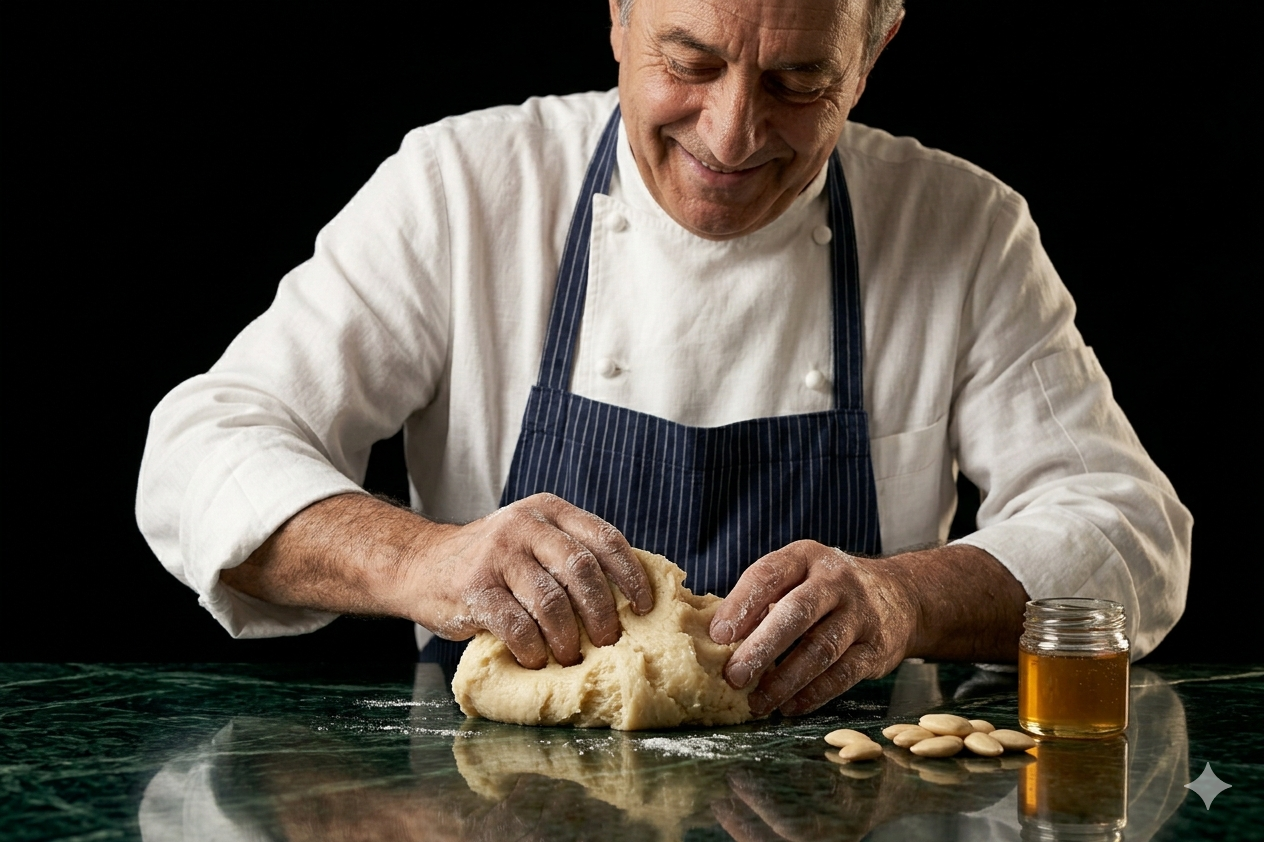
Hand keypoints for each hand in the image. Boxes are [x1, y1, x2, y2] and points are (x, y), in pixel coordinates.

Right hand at [410, 493, 652, 668]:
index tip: (645, 607)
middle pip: (582, 570)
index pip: (604, 538)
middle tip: (609, 640)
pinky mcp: (474, 587)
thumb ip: (570, 556)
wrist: (421, 565)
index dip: (631, 575)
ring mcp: (498, 554)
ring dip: (568, 636)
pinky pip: (516, 625)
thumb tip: (630, 599)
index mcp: (549, 511)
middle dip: (602, 612)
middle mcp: (525, 525)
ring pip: (551, 601)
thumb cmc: (494, 564)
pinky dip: (533, 648)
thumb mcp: (533, 542)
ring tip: (572, 655)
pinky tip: (536, 658)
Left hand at [709, 541, 914, 716]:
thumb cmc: (826, 590)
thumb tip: (715, 639)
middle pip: (797, 613)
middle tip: (734, 676)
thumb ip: (762, 600)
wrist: (899, 596)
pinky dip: (814, 694)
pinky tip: (790, 706)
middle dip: (762, 646)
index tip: (719, 635)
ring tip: (758, 702)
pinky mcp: (877, 647)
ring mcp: (860, 614)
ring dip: (785, 679)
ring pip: (821, 648)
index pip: (769, 574)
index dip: (742, 604)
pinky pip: (843, 674)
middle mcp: (836, 581)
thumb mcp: (798, 578)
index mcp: (805, 557)